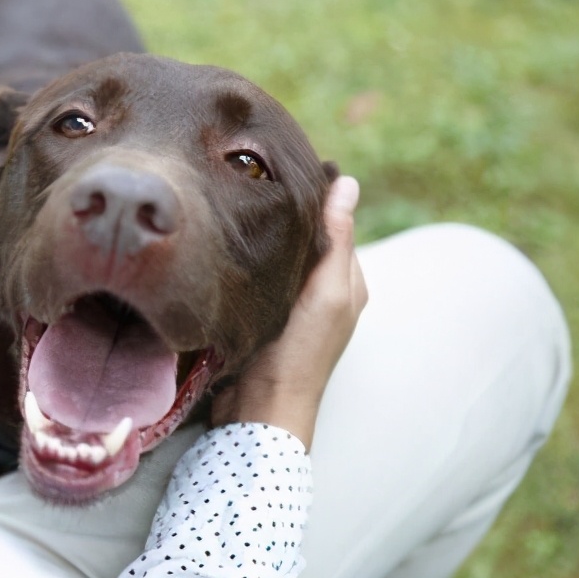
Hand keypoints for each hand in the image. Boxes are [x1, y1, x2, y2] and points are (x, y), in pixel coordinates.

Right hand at [211, 175, 367, 449]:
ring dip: (265, 236)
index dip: (312, 195)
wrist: (260, 412)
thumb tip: (347, 182)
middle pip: (306, 238)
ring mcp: (295, 308)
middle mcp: (325, 293)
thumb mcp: (325, 291)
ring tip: (236, 206)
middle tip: (250, 181)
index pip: (334, 222)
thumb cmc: (298, 353)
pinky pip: (263, 276)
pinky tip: (230, 248)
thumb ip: (337, 239)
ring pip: (282, 256)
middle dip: (286, 213)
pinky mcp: (267, 319)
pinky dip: (252, 259)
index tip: (280, 165)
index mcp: (348, 282)